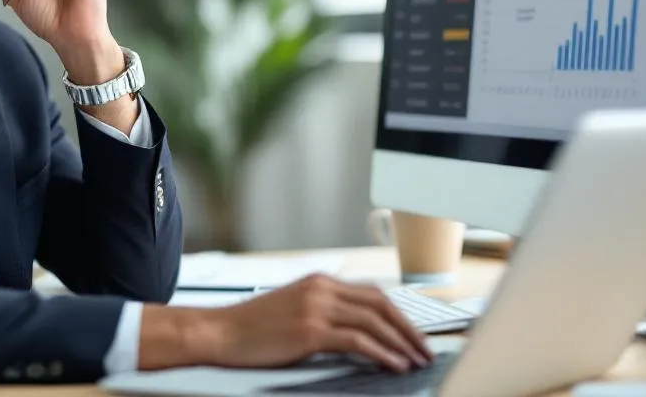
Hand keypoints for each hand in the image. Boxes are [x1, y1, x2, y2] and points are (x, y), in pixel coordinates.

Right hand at [138, 274, 432, 372]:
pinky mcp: (310, 330)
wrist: (220, 331)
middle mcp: (322, 289)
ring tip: (415, 361)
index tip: (414, 334)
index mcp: (320, 281)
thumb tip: (356, 329)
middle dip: (408, 328)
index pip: (373, 294)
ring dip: (401, 343)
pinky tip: (394, 364)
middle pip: (381, 304)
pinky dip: (382, 352)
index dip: (399, 315)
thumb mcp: (293, 308)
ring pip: (374, 322)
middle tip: (425, 349)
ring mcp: (316, 308)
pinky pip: (358, 340)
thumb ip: (323, 310)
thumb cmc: (252, 327)